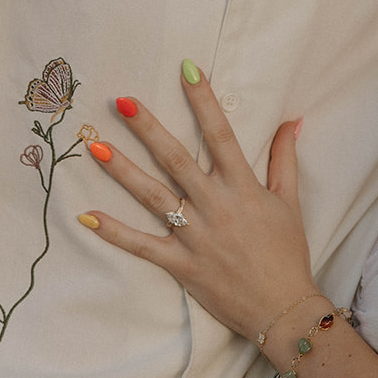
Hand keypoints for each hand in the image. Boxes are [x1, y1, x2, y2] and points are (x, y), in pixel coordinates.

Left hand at [79, 66, 313, 341]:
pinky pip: (141, 245)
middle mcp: (216, 206)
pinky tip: (86, 216)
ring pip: (153, 196)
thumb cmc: (287, 253)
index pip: (222, 134)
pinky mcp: (180, 264)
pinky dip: (113, 232)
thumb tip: (291, 121)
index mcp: (243, 187)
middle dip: (149, 128)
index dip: (204, 100)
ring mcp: (195, 236)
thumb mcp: (290, 202)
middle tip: (124, 100)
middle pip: (177, 159)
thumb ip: (284, 160)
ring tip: (94, 144)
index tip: (188, 68)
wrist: (283, 308)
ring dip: (122, 170)